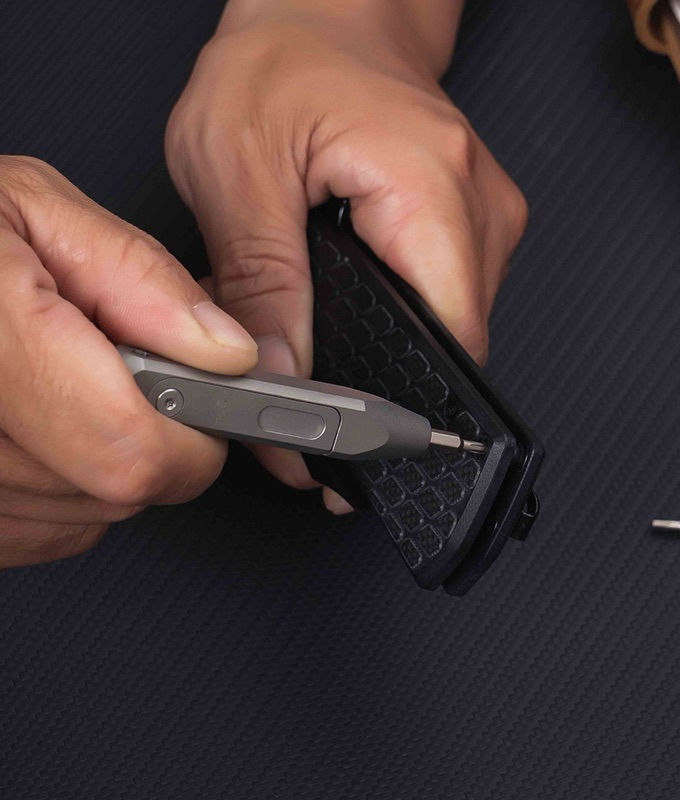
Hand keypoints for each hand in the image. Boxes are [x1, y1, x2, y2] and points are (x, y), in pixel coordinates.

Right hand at [0, 156, 257, 566]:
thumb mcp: (36, 209)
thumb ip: (143, 284)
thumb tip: (228, 354)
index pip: (130, 453)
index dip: (192, 436)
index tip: (209, 401)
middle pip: (114, 492)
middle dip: (154, 436)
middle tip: (117, 367)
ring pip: (83, 518)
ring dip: (104, 460)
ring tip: (60, 385)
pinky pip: (36, 533)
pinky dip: (62, 487)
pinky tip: (37, 424)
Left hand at [165, 0, 527, 510]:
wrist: (328, 10)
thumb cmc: (285, 60)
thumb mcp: (238, 167)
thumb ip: (262, 279)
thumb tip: (280, 371)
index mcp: (431, 186)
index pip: (445, 339)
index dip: (396, 403)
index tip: (349, 440)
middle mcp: (480, 208)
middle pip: (453, 345)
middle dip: (387, 389)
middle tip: (320, 410)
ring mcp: (485, 220)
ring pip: (451, 331)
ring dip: (392, 357)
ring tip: (331, 355)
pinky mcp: (470, 229)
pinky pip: (445, 303)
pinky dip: (400, 325)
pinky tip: (357, 318)